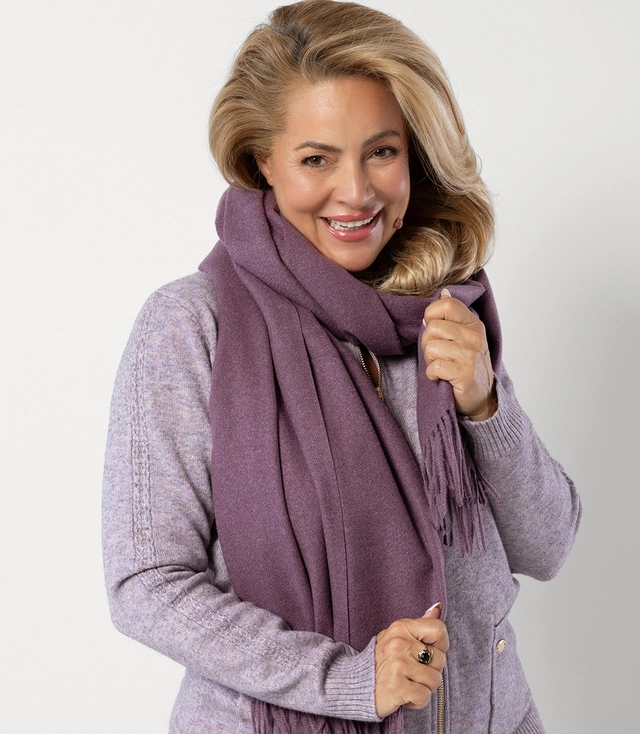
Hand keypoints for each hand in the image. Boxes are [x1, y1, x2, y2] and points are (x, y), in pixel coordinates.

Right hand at [374, 605, 448, 717]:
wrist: (355, 684)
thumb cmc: (382, 660)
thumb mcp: (398, 636)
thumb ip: (420, 624)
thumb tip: (437, 607)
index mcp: (401, 627)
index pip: (439, 630)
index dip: (440, 645)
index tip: (429, 653)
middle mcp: (399, 643)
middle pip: (440, 659)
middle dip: (431, 670)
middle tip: (412, 671)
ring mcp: (397, 665)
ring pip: (435, 680)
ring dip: (424, 687)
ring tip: (407, 682)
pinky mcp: (397, 687)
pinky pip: (425, 696)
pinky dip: (417, 701)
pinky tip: (404, 695)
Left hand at [421, 289, 496, 420]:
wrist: (481, 396)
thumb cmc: (467, 366)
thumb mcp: (464, 337)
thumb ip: (452, 317)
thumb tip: (443, 292)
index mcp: (473, 324)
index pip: (447, 305)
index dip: (431, 316)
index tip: (434, 330)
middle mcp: (474, 337)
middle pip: (432, 328)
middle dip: (427, 343)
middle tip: (437, 354)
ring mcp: (470, 355)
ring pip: (430, 347)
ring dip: (429, 360)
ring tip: (440, 366)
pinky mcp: (465, 374)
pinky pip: (434, 366)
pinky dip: (431, 374)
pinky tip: (440, 377)